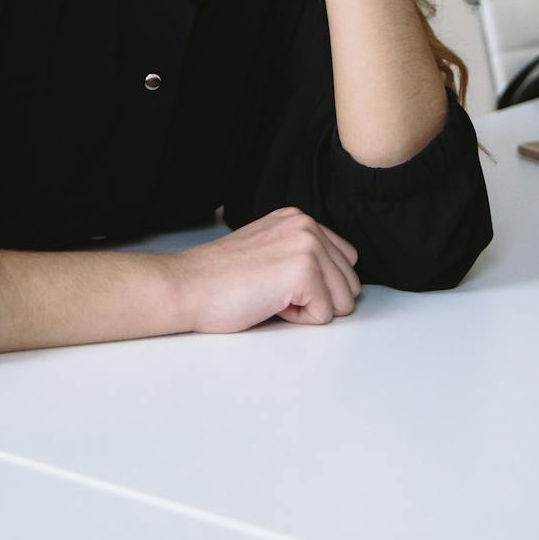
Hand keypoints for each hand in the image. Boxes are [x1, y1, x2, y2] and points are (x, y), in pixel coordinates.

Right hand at [174, 208, 360, 331]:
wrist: (188, 286)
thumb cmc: (219, 280)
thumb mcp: (267, 250)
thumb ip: (299, 254)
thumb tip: (334, 282)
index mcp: (298, 218)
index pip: (345, 261)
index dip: (318, 286)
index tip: (280, 283)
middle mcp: (307, 225)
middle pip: (350, 283)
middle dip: (319, 300)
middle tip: (273, 292)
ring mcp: (307, 245)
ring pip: (343, 301)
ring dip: (310, 310)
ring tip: (271, 296)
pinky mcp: (303, 271)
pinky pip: (324, 315)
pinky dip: (298, 320)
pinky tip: (269, 303)